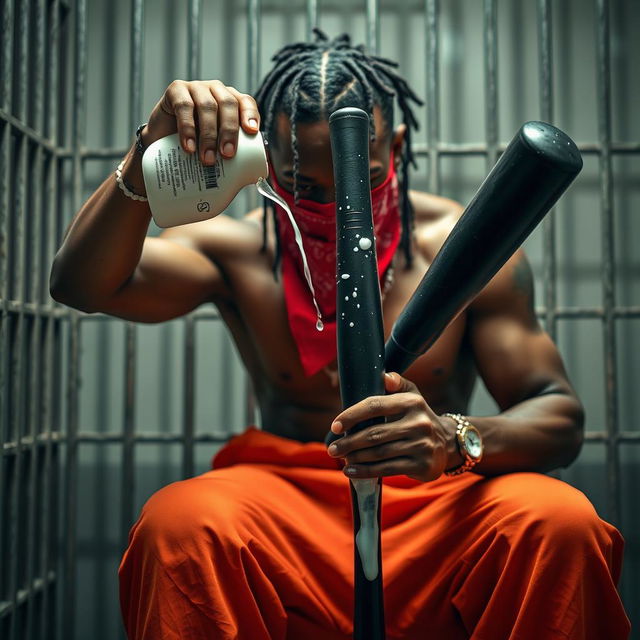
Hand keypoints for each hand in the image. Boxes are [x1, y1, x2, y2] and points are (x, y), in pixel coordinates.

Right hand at [142, 80, 260, 164]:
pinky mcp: (176, 91)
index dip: (250, 115)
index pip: (246, 102)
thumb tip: (248, 179)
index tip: (251, 132)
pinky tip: (189, 146)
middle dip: (229, 130)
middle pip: (228, 104)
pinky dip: (187, 129)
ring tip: (207, 158)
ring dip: (209, 134)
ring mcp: (196, 88)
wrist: (161, 142)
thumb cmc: (196, 146)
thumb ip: (231, 156)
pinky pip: (184, 106)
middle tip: (227, 155)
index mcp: (231, 102)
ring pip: (207, 106)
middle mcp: (215, 91)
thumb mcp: (216, 149)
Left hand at [327, 372, 457, 481]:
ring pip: (379, 453)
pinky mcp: (422, 465)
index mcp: (412, 402)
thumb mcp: (412, 395)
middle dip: (349, 442)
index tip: (335, 425)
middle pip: (375, 433)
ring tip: (340, 458)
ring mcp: (422, 445)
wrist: (446, 443)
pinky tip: (351, 471)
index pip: (375, 405)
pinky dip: (366, 471)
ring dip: (355, 457)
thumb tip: (383, 377)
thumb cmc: (418, 417)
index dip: (352, 415)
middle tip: (332, 448)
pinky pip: (388, 469)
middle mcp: (419, 423)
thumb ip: (397, 383)